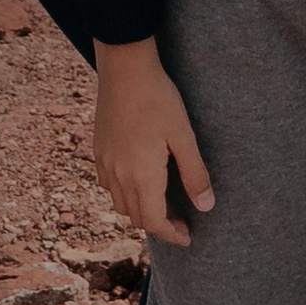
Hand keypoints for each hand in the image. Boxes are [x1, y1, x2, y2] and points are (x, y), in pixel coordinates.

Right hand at [93, 38, 212, 247]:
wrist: (124, 68)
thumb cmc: (158, 99)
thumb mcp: (183, 135)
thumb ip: (195, 173)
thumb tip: (206, 206)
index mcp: (141, 176)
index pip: (154, 221)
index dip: (172, 235)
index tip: (188, 237)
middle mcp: (118, 175)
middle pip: (136, 216)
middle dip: (158, 225)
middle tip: (181, 220)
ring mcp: (105, 162)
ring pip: (119, 203)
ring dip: (139, 210)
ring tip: (161, 202)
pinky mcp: (99, 150)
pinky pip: (107, 184)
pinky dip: (123, 192)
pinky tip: (137, 180)